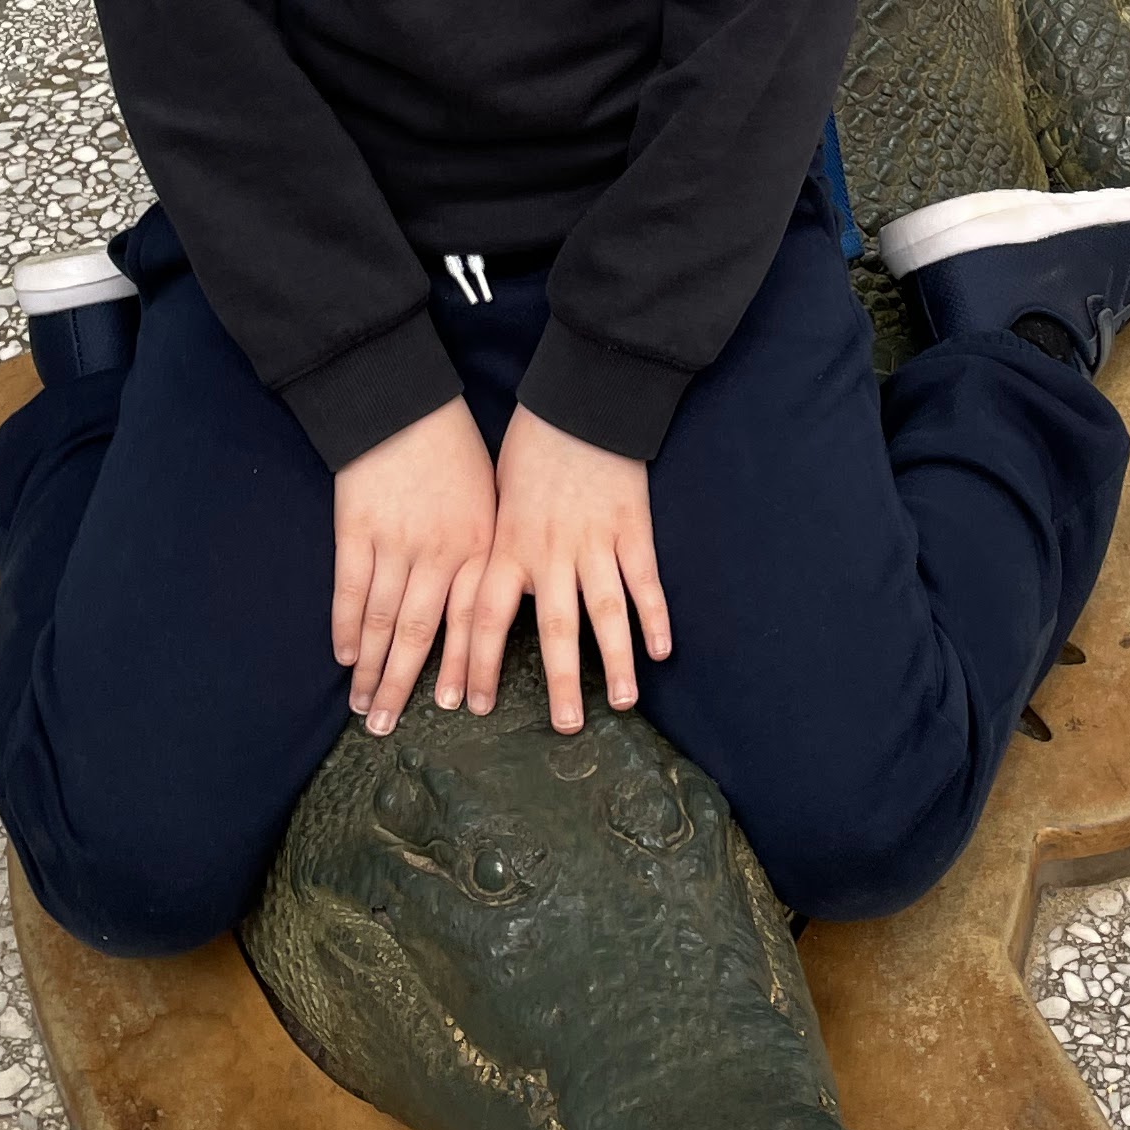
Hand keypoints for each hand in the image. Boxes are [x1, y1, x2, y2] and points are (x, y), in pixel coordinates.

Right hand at [330, 400, 496, 736]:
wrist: (404, 403)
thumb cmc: (455, 452)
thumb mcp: (490, 501)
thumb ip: (487, 553)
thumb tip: (489, 606)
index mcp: (478, 546)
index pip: (473, 622)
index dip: (466, 668)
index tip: (461, 708)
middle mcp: (438, 552)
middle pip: (419, 633)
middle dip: (405, 686)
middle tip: (389, 728)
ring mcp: (394, 543)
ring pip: (380, 620)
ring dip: (370, 668)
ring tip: (363, 706)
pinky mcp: (356, 530)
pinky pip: (349, 589)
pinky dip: (345, 626)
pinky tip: (344, 656)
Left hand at [457, 407, 672, 732]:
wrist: (579, 401)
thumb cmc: (529, 450)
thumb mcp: (493, 500)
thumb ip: (490, 550)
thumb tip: (467, 597)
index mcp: (506, 545)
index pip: (482, 617)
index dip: (475, 663)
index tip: (470, 704)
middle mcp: (549, 552)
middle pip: (553, 628)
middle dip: (560, 681)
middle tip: (567, 727)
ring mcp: (594, 542)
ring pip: (605, 612)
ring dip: (615, 660)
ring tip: (624, 701)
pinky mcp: (632, 528)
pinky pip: (644, 580)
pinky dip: (655, 616)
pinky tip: (662, 650)